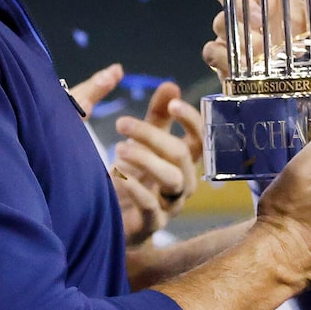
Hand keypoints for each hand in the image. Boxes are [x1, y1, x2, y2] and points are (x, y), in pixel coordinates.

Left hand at [112, 83, 204, 245]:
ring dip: (146, 159)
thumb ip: (157, 115)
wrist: (108, 219)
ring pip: (172, 178)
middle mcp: (182, 181)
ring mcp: (170, 205)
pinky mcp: (151, 225)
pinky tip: (116, 175)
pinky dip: (135, 188)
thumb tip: (171, 85)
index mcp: (183, 160)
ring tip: (118, 150)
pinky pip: (151, 206)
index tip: (172, 104)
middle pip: (181, 154)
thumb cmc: (131, 175)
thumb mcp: (143, 141)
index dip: (192, 120)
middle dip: (152, 134)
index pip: (202, 137)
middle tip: (121, 123)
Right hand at [203, 0, 310, 80]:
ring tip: (263, 38)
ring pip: (220, 18)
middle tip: (259, 0)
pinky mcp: (226, 61)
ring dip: (238, 24)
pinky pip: (212, 50)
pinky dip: (222, 52)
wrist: (296, 88)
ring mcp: (234, 34)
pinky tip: (236, 59)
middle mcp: (248, 10)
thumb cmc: (310, 50)